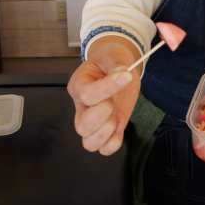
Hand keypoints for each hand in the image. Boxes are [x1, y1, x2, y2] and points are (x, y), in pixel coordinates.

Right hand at [67, 38, 140, 155]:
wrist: (114, 67)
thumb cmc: (110, 61)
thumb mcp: (112, 55)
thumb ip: (117, 63)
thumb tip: (123, 72)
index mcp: (79, 85)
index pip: (86, 94)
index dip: (107, 88)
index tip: (126, 76)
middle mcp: (82, 107)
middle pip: (81, 125)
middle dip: (101, 116)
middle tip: (113, 102)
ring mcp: (93, 121)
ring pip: (89, 142)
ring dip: (106, 133)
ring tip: (116, 118)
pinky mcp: (106, 130)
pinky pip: (103, 149)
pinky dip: (112, 144)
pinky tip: (119, 129)